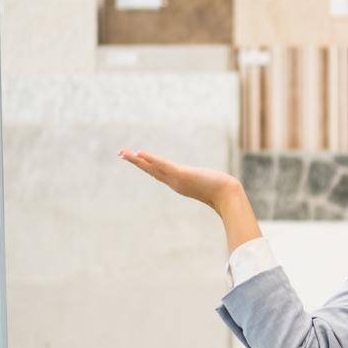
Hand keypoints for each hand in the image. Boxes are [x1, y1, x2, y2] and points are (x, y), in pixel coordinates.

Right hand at [118, 148, 240, 209]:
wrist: (228, 195)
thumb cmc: (221, 191)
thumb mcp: (209, 184)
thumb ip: (205, 183)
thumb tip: (211, 184)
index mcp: (178, 183)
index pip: (158, 173)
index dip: (146, 166)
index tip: (135, 158)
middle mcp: (174, 182)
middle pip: (150, 170)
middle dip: (135, 162)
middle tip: (120, 153)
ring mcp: (176, 179)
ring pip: (153, 168)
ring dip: (137, 160)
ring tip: (123, 153)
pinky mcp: (181, 174)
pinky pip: (163, 165)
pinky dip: (151, 160)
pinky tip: (140, 154)